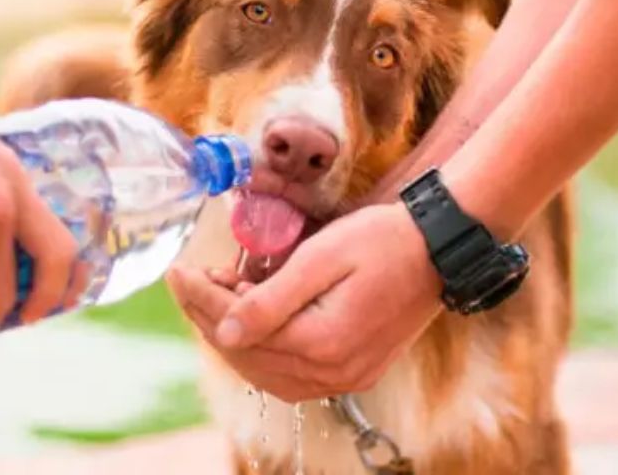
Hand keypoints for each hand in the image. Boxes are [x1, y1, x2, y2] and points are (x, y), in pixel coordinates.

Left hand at [167, 202, 442, 401]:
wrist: (439, 249)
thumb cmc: (383, 240)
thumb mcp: (323, 257)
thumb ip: (271, 299)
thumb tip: (223, 331)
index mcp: (323, 342)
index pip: (240, 329)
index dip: (202, 299)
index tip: (178, 271)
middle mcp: (334, 372)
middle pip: (249, 356)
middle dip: (210, 317)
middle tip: (191, 280)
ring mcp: (346, 377)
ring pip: (267, 373)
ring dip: (234, 337)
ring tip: (217, 296)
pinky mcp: (355, 371)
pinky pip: (292, 375)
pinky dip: (263, 352)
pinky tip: (251, 324)